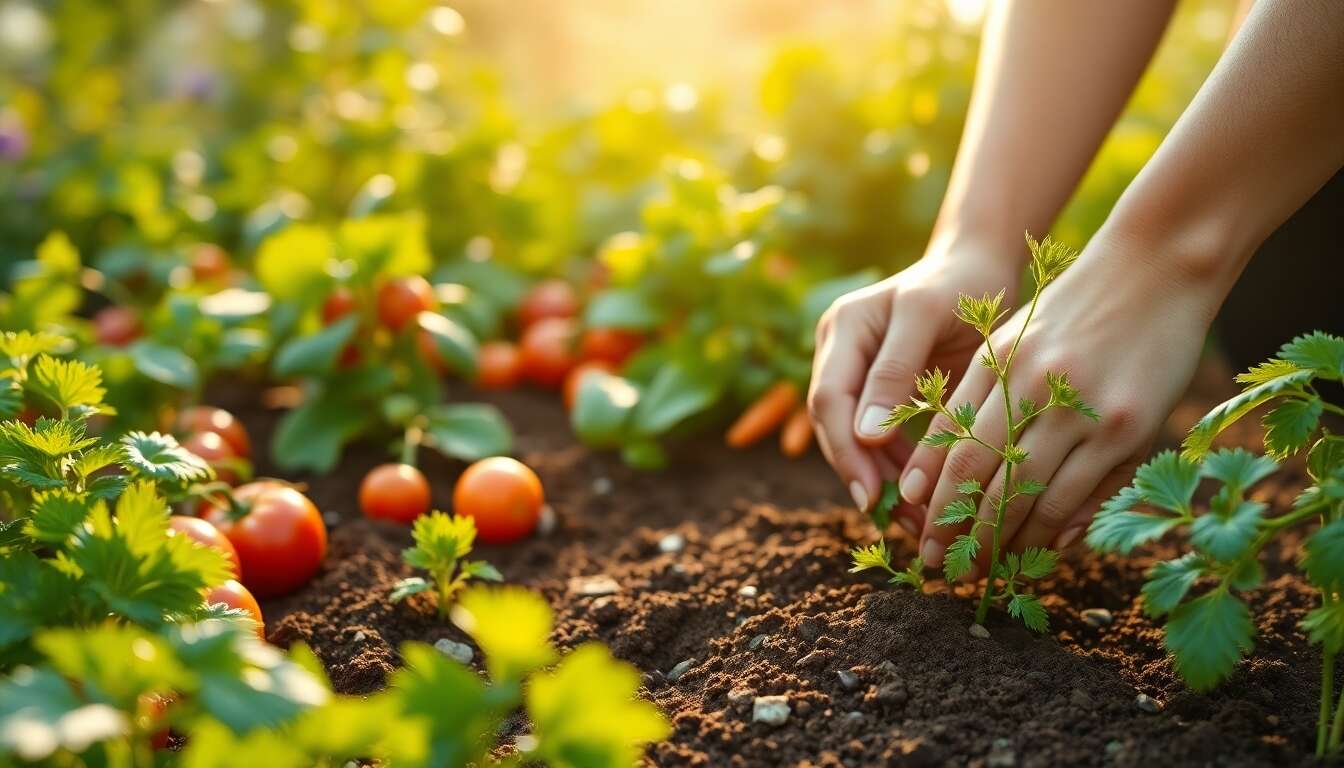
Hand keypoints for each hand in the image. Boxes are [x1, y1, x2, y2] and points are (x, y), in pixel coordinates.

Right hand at [808, 236, 1023, 532]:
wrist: (983, 265)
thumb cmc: (961, 282)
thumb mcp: (927, 316)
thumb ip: (894, 370)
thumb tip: (863, 436)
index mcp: (842, 329)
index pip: (828, 401)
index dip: (845, 451)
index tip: (871, 496)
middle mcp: (839, 353)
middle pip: (837, 428)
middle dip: (864, 476)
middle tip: (898, 522)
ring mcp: (858, 374)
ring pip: (858, 442)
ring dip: (884, 483)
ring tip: (916, 524)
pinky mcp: (882, 394)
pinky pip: (881, 442)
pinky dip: (900, 472)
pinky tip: (922, 503)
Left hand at [901, 233, 1215, 573]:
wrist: (1157, 268)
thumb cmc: (1079, 309)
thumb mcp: (1016, 339)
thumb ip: (982, 395)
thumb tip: (947, 473)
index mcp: (996, 362)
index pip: (948, 437)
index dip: (929, 486)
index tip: (913, 520)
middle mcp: (1030, 386)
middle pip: (978, 473)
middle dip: (953, 526)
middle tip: (939, 564)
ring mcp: (1079, 408)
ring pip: (1025, 494)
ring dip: (1000, 540)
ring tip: (984, 568)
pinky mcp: (1125, 427)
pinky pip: (1081, 495)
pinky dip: (1056, 529)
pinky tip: (1041, 550)